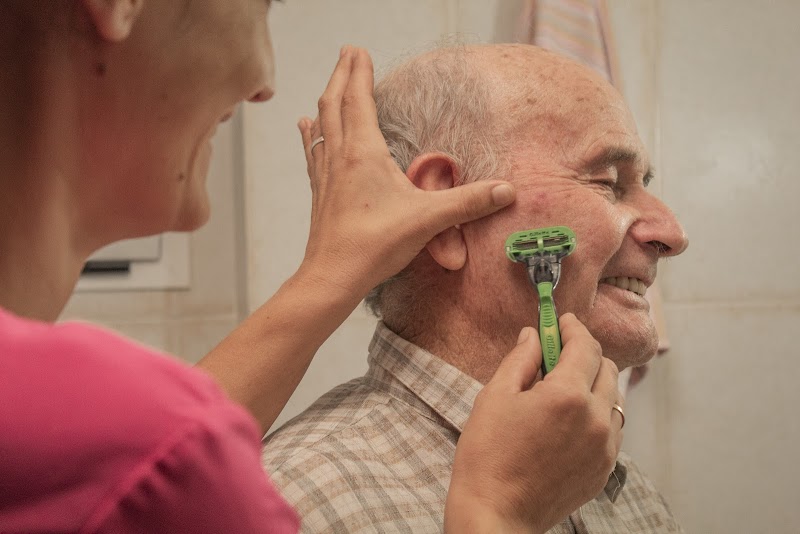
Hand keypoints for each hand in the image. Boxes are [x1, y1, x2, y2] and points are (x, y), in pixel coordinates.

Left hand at [296, 46, 515, 297]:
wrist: (333, 276)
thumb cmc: (375, 245)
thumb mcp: (428, 219)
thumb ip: (469, 202)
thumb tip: (507, 191)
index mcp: (364, 154)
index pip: (359, 100)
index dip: (359, 72)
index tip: (359, 50)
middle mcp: (340, 157)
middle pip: (335, 104)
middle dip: (341, 74)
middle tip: (346, 51)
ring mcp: (326, 175)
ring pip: (322, 125)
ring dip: (327, 98)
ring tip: (330, 82)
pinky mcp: (320, 193)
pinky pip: (314, 151)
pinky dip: (312, 133)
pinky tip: (306, 127)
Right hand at [445, 314, 623, 532]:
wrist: (496, 514)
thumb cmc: (487, 455)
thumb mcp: (495, 397)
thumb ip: (520, 360)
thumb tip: (533, 335)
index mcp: (567, 396)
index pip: (585, 346)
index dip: (573, 328)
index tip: (562, 322)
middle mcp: (596, 419)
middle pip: (607, 368)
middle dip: (585, 354)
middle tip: (557, 355)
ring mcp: (605, 447)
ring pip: (614, 397)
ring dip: (594, 383)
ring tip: (563, 390)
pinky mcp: (605, 468)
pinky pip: (613, 428)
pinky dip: (597, 413)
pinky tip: (570, 420)